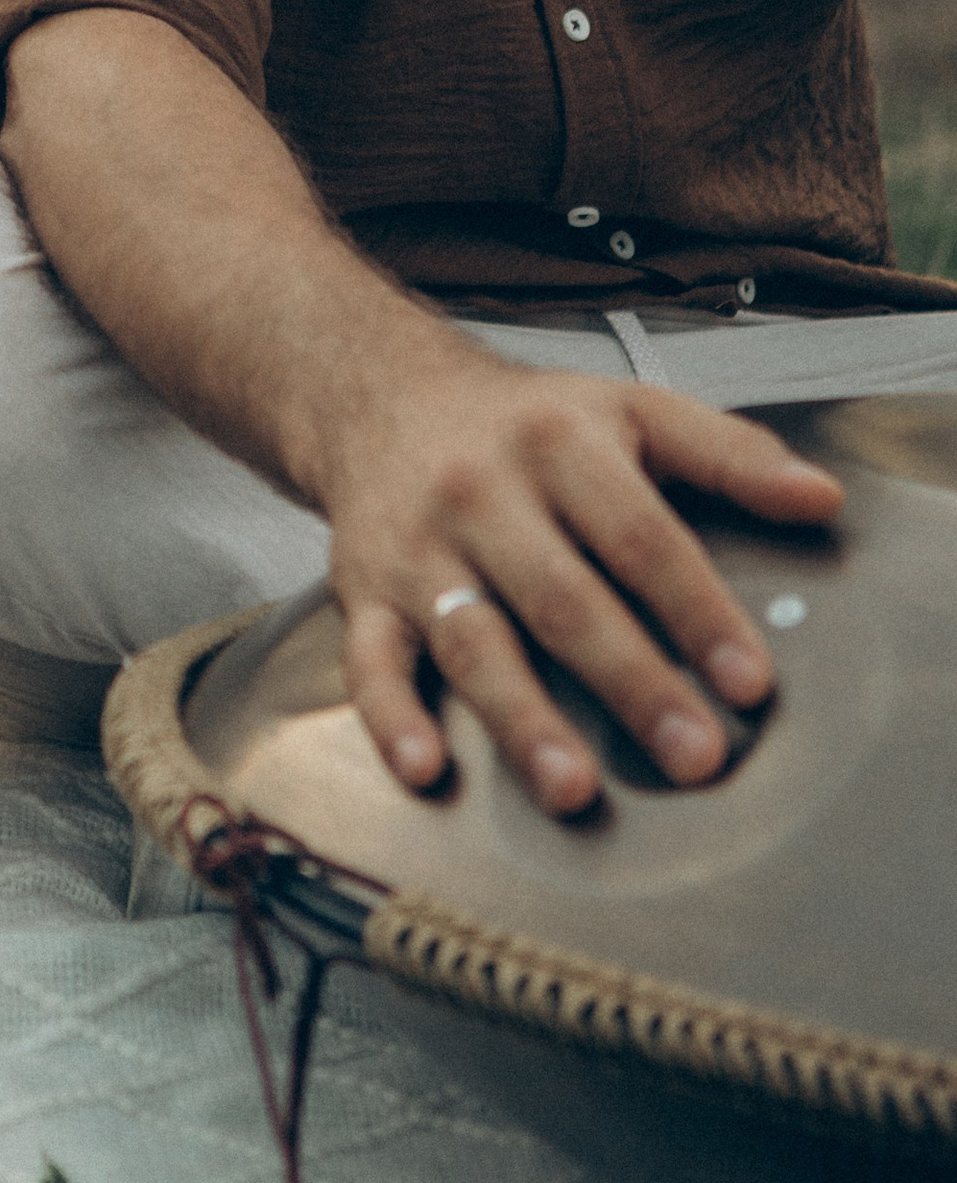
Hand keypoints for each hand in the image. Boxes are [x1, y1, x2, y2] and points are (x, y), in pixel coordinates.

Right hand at [322, 354, 843, 814]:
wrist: (382, 396)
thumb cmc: (524, 423)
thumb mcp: (631, 410)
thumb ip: (728, 453)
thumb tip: (819, 498)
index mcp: (559, 445)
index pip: (639, 535)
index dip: (697, 610)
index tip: (746, 680)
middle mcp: (482, 494)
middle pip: (562, 597)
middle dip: (629, 680)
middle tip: (691, 753)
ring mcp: (419, 549)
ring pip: (473, 640)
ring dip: (521, 717)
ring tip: (573, 786)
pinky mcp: (363, 592)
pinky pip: (369, 660)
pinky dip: (390, 717)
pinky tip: (425, 767)